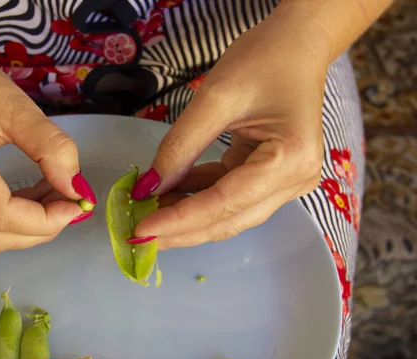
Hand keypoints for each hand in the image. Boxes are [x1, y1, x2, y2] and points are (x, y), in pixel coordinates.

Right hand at [0, 39, 95, 252]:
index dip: (41, 220)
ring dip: (25, 226)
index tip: (76, 207)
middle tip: (71, 203)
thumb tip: (76, 188)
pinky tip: (30, 196)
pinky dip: (9, 219)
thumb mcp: (14, 101)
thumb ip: (49, 145)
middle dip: (38, 229)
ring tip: (52, 195)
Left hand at [130, 5, 330, 248]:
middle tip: (139, 236)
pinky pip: (228, 195)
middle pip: (228, 218)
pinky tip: (166, 196)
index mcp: (290, 159)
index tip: (142, 229)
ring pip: (227, 213)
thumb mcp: (215, 97)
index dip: (181, 219)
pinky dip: (197, 197)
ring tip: (147, 216)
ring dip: (186, 216)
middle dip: (182, 229)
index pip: (225, 201)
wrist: (296, 45)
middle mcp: (295, 180)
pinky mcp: (271, 176)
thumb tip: (150, 186)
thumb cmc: (265, 59)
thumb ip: (181, 145)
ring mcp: (285, 181)